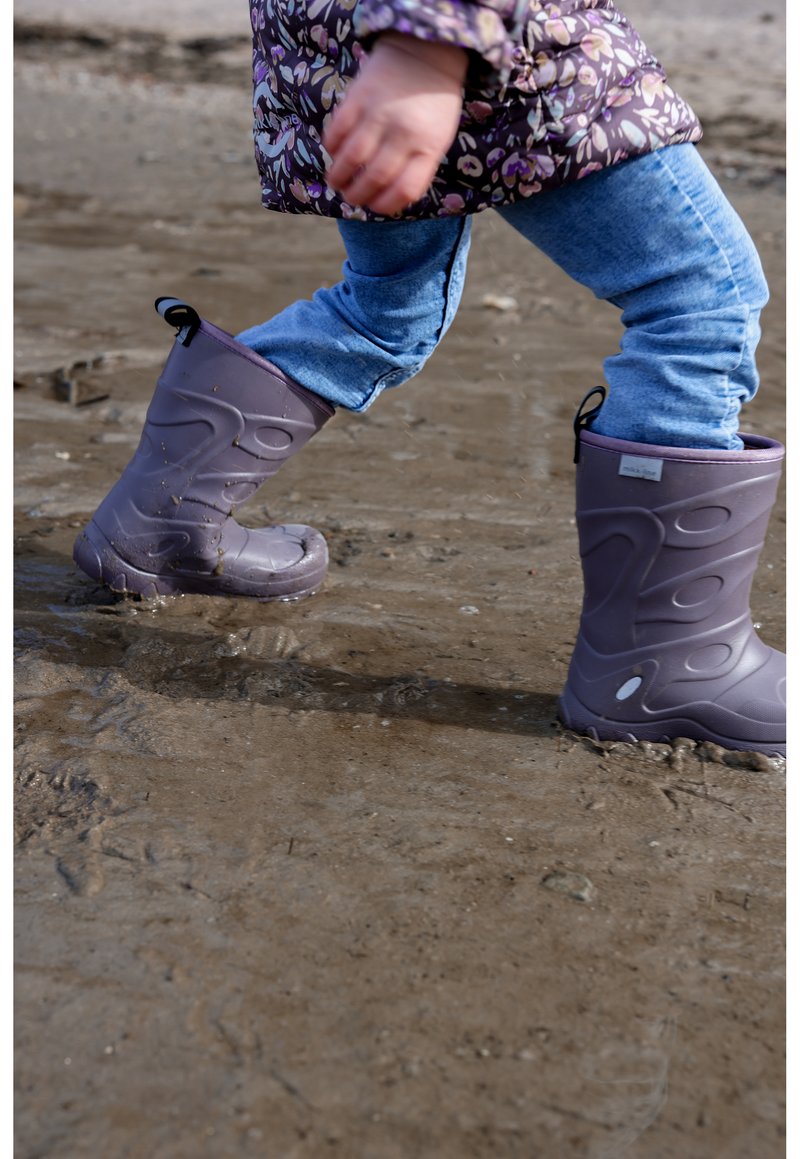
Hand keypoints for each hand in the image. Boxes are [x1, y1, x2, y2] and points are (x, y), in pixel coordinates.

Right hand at [323, 33, 467, 215]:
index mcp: (428, 147)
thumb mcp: (438, 139)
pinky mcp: (358, 97)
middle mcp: (404, 133)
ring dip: (339, 177)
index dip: (385, 205)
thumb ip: (418, 166)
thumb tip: (387, 197)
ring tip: (336, 183)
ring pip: (352, 158)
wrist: (425, 53)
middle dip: (357, 195)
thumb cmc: (433, 105)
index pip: (405, 189)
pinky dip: (332, 148)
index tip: (374, 206)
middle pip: (375, 178)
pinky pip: (337, 131)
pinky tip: (334, 153)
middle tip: (350, 197)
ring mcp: (379, 114)